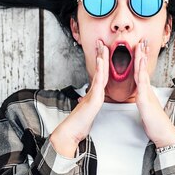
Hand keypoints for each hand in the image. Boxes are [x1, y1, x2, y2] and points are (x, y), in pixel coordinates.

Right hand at [50, 39, 108, 155]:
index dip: (102, 62)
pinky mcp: (94, 98)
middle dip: (101, 55)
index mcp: (94, 93)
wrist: (70, 132)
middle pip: (100, 70)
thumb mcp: (88, 112)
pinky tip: (102, 62)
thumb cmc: (79, 124)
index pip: (101, 75)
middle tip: (102, 42)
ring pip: (100, 73)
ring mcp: (94, 93)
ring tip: (103, 46)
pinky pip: (99, 82)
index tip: (103, 51)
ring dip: (102, 59)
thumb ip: (89, 104)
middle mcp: (94, 91)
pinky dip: (101, 71)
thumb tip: (86, 99)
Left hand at [133, 39, 174, 147]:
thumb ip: (144, 101)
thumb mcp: (147, 110)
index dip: (140, 59)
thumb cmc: (155, 123)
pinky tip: (139, 65)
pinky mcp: (145, 100)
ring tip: (140, 46)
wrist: (163, 133)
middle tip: (142, 40)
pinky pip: (141, 84)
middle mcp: (146, 90)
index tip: (140, 48)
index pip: (141, 72)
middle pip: (142, 68)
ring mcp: (146, 94)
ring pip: (142, 72)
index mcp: (145, 92)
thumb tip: (142, 96)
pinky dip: (140, 73)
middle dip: (142, 53)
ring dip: (141, 58)